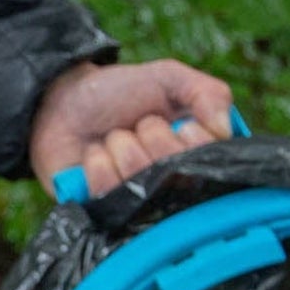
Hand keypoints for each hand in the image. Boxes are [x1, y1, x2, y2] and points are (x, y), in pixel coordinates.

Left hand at [28, 56, 235, 198]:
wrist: (63, 100)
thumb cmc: (120, 91)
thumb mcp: (170, 78)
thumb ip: (208, 93)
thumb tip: (226, 129)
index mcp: (196, 157)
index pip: (212, 162)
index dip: (192, 138)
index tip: (177, 121)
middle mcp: (170, 185)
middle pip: (176, 172)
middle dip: (152, 134)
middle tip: (138, 124)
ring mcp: (137, 202)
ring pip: (140, 178)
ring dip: (122, 144)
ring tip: (113, 137)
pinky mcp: (103, 211)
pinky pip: (108, 191)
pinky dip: (97, 162)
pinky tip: (94, 154)